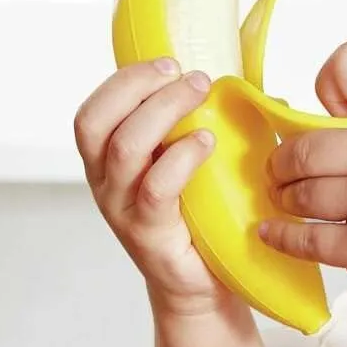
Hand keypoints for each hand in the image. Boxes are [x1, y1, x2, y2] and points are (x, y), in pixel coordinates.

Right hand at [74, 59, 230, 316]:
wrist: (205, 283)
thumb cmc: (202, 214)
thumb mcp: (193, 162)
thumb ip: (205, 123)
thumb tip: (251, 87)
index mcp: (110, 160)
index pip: (95, 111)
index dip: (125, 80)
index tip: (169, 62)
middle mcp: (107, 183)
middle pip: (97, 123)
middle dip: (140, 87)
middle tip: (191, 76)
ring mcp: (124, 210)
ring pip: (125, 148)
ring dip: (165, 111)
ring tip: (201, 94)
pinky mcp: (149, 235)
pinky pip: (156, 188)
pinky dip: (182, 157)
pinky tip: (206, 142)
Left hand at [258, 41, 346, 316]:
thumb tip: (314, 126)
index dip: (327, 85)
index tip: (324, 113)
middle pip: (303, 145)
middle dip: (283, 162)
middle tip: (281, 170)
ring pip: (299, 193)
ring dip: (285, 198)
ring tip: (288, 200)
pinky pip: (302, 238)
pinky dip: (281, 236)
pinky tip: (276, 231)